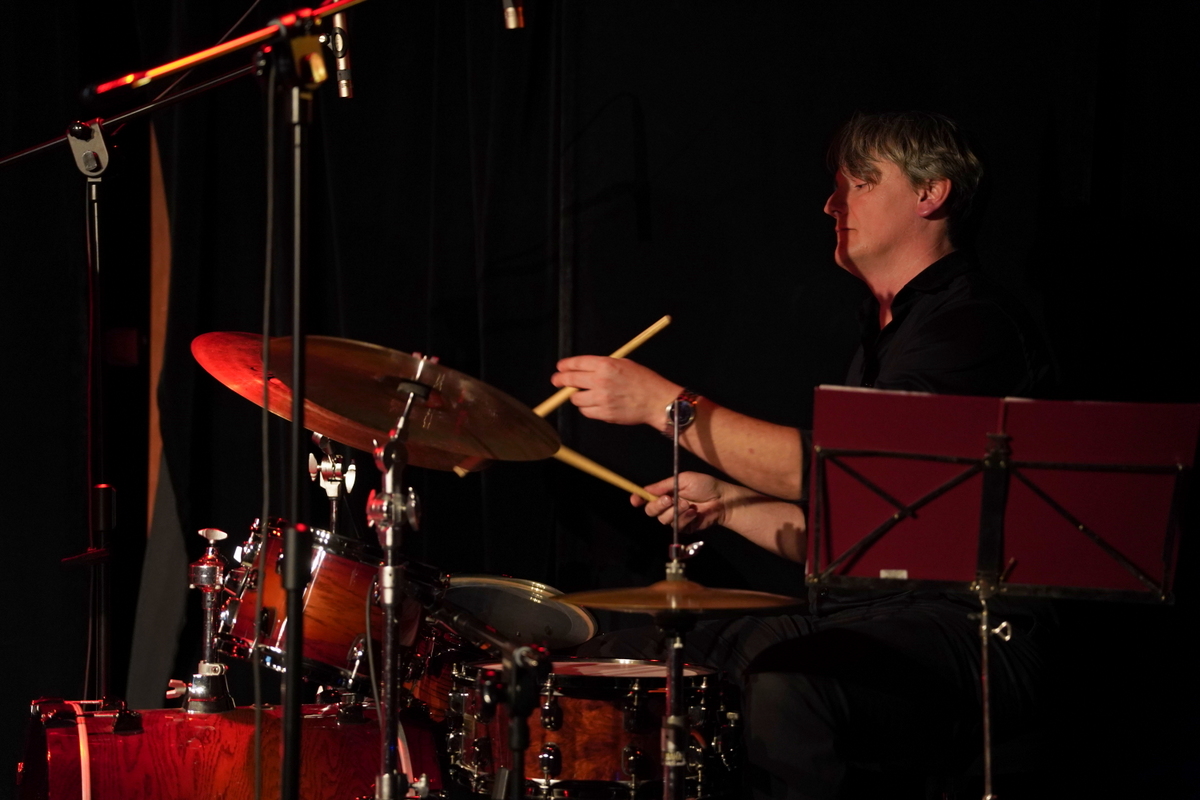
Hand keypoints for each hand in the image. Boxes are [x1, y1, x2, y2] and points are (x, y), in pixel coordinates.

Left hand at [550, 356, 679, 427]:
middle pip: (570, 380)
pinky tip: (596, 404)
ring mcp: (602, 398)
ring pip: (575, 399)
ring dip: (577, 397)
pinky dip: (587, 408)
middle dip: (560, 381)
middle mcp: (601, 381)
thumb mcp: (624, 364)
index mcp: (606, 365)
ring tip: (586, 395)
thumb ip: (603, 365)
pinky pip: (586, 412)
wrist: (657, 401)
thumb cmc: (644, 382)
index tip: (560, 368)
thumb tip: (583, 369)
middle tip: (557, 381)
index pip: (576, 363)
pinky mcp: (604, 413)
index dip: (565, 366)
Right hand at [632, 472, 729, 532]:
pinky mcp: (684, 527)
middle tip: (670, 499)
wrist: (722, 499)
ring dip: (674, 511)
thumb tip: (646, 489)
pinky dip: (684, 518)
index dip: (639, 499)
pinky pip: (676, 526)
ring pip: (662, 519)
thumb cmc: (705, 485)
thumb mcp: (683, 479)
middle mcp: (668, 506)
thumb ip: (664, 485)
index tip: (635, 500)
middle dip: (658, 505)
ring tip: (687, 504)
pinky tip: (693, 512)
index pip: (647, 497)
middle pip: (651, 511)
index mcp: (666, 492)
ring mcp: (676, 517)